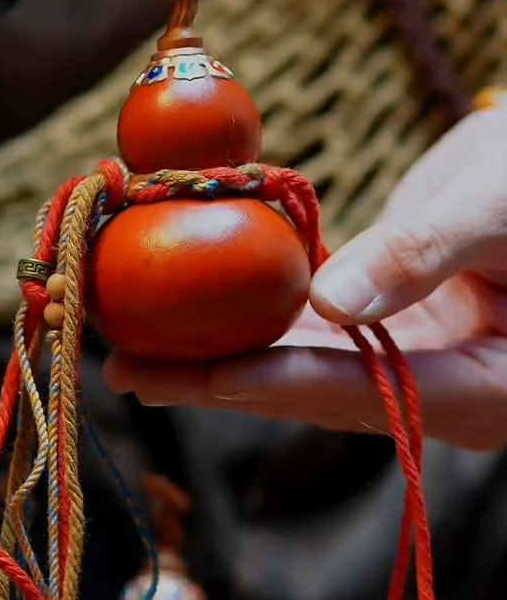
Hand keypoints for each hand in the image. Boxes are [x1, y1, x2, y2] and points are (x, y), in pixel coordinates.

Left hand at [105, 108, 506, 449]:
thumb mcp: (497, 207)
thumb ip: (423, 252)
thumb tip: (334, 303)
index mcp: (488, 384)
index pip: (373, 392)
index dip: (283, 384)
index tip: (203, 377)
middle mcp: (439, 384)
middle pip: (317, 390)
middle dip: (221, 381)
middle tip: (129, 371)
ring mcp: (407, 356)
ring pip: (299, 362)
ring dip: (215, 352)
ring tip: (128, 344)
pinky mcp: (380, 322)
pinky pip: (306, 325)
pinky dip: (248, 312)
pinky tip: (183, 306)